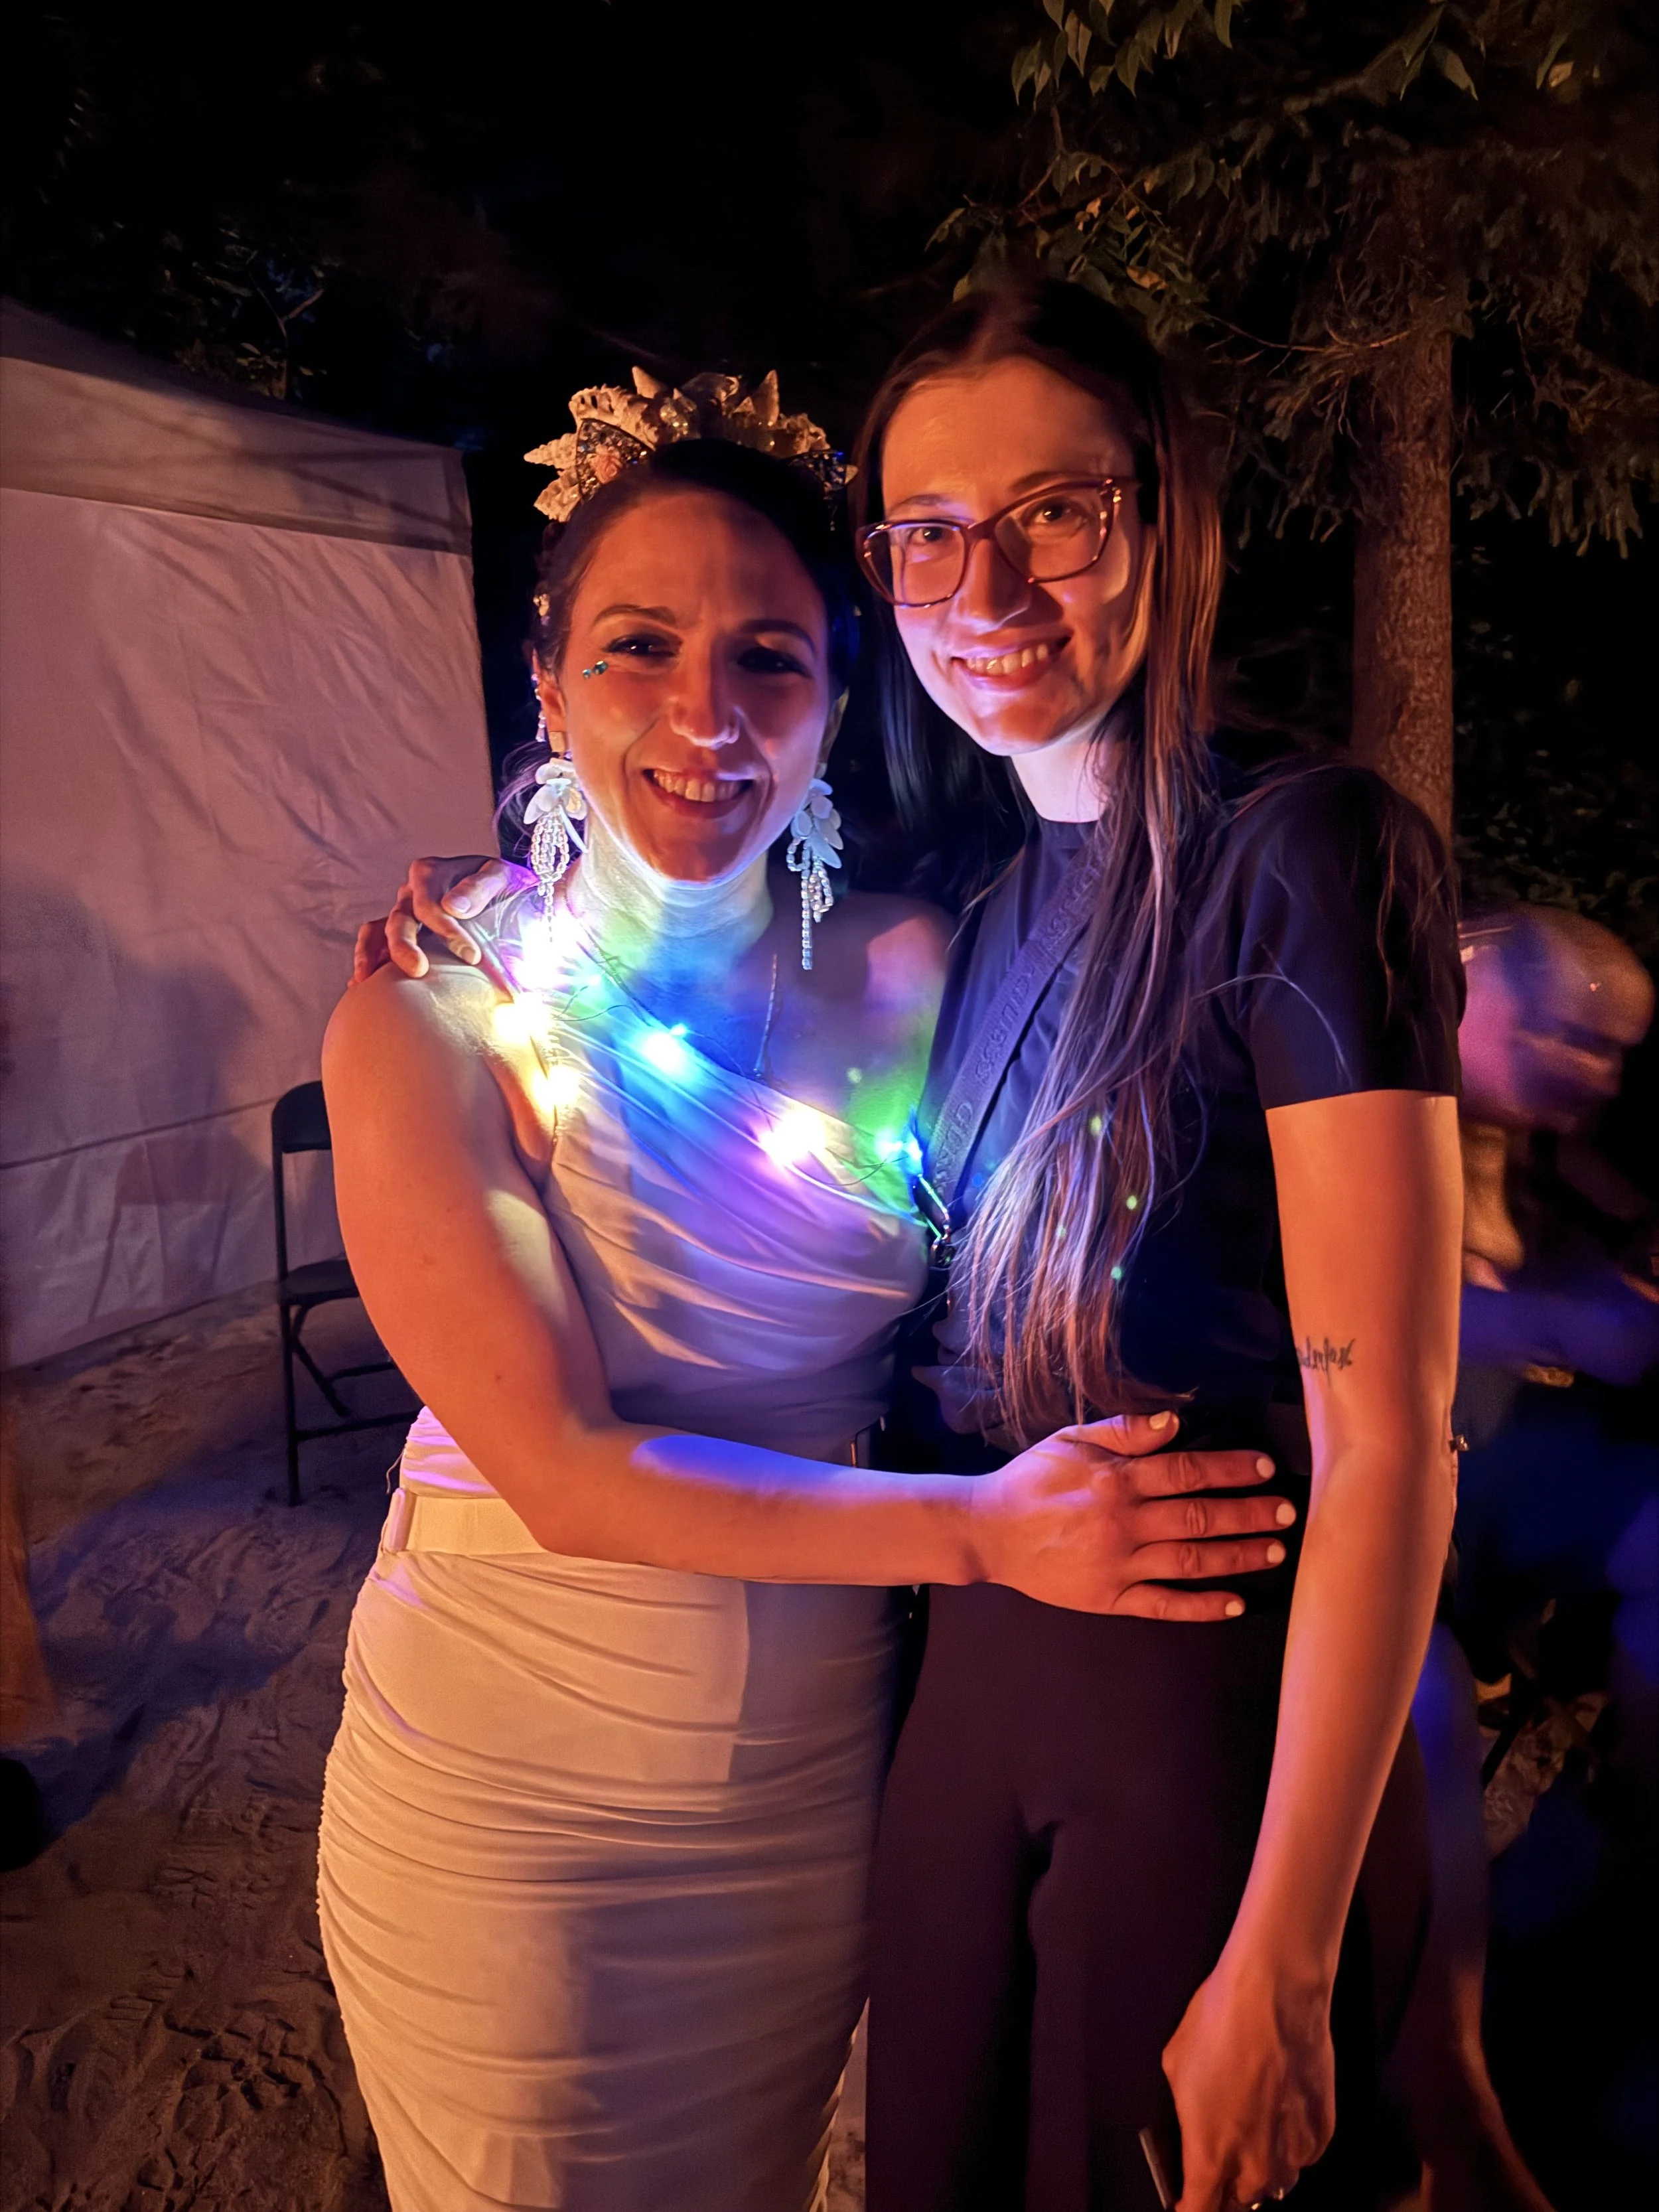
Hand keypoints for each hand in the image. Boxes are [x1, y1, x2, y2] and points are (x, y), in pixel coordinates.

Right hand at [350, 855, 529, 988]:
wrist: (505, 888)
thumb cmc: (504, 883)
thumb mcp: (500, 875)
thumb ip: (479, 887)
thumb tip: (453, 907)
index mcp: (431, 873)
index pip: (429, 903)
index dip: (446, 930)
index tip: (471, 956)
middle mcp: (411, 891)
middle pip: (400, 918)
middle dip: (404, 946)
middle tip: (418, 971)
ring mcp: (404, 910)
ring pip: (379, 930)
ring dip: (372, 955)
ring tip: (370, 981)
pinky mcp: (403, 929)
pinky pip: (376, 941)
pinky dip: (369, 959)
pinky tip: (364, 984)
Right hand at [970, 1413, 1294, 1619]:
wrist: (988, 1531)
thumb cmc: (1032, 1479)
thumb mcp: (1071, 1439)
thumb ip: (1123, 1430)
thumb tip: (1174, 1421)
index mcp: (1116, 1479)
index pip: (1187, 1472)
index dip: (1230, 1470)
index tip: (1264, 1468)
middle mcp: (1123, 1523)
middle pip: (1200, 1517)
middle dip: (1248, 1514)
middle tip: (1287, 1511)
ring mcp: (1118, 1565)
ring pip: (1190, 1562)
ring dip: (1237, 1557)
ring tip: (1274, 1551)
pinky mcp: (1109, 1599)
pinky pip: (1163, 1605)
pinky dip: (1201, 1606)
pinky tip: (1234, 1603)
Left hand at [1162, 1948, 1334, 2208]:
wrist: (1276, 1993)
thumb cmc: (1218, 2023)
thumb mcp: (1177, 2068)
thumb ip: (1186, 2117)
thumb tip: (1192, 2132)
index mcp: (1212, 2156)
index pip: (1199, 2211)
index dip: (1189, 2208)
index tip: (1186, 2201)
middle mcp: (1256, 2167)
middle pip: (1240, 2202)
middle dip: (1227, 2187)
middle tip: (1220, 2161)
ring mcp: (1295, 2153)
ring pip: (1276, 2184)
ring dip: (1262, 2170)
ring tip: (1254, 2135)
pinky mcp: (1323, 2133)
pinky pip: (1302, 2156)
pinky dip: (1291, 2146)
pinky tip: (1282, 2115)